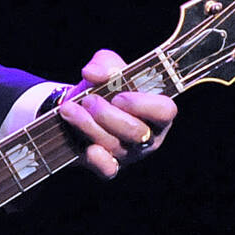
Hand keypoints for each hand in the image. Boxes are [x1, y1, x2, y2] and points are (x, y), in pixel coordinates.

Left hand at [57, 49, 176, 179]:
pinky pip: (109, 171)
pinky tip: (86, 148)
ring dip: (88, 126)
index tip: (118, 96)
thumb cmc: (102, 87)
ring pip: (115, 145)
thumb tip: (93, 73)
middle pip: (137, 132)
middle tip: (88, 100)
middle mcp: (148, 135)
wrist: (78, 108)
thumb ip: (104, 63)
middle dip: (107, 115)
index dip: (141, 105)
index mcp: (156, 110)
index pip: (165, 111)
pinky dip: (98, 160)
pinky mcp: (110, 166)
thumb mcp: (106, 67)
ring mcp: (129, 154)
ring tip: (69, 109)